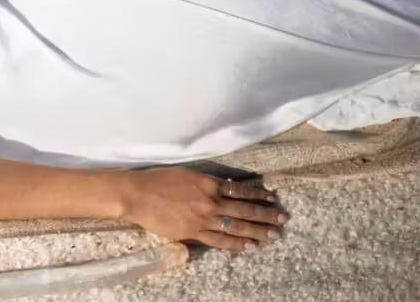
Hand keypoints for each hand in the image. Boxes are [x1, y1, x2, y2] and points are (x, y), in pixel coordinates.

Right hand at [119, 169, 286, 251]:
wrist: (136, 194)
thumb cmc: (157, 180)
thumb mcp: (185, 174)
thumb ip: (205, 182)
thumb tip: (224, 187)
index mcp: (207, 182)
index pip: (240, 189)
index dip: (258, 194)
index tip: (272, 197)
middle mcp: (210, 200)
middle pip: (244, 209)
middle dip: (265, 214)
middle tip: (282, 219)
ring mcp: (203, 218)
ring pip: (236, 226)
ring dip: (257, 231)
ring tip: (274, 235)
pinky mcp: (193, 232)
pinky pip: (220, 240)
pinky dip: (237, 244)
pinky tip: (250, 246)